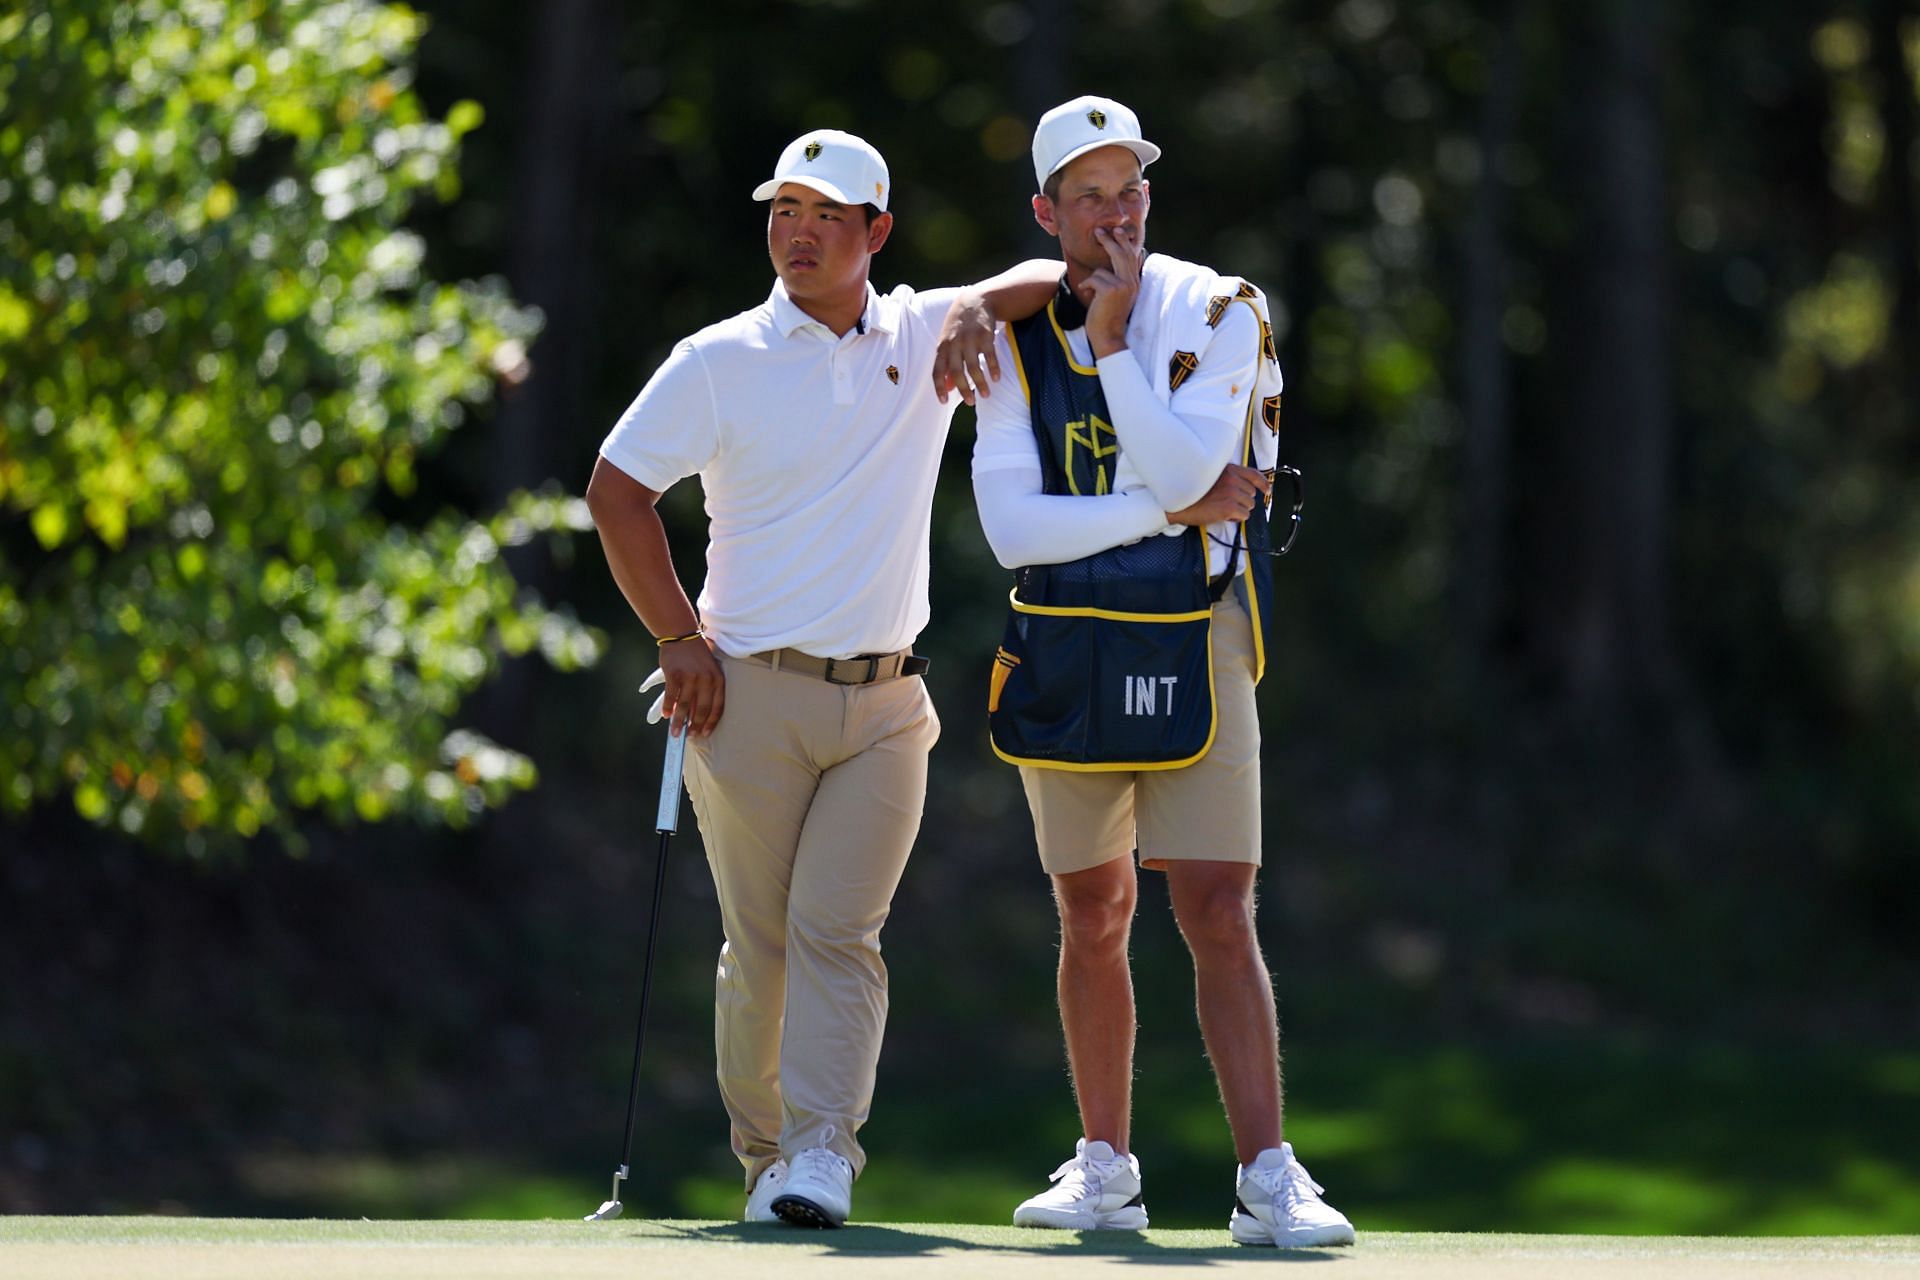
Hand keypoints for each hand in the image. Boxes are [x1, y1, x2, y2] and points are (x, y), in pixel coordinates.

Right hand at [657, 636, 724, 735]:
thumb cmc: (697, 656)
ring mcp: (690, 677)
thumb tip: (695, 716)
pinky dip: (668, 707)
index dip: (710, 723)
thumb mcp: (709, 671)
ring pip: (685, 706)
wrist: (682, 636)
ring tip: (675, 732)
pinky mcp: (674, 674)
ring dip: (679, 721)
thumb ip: (705, 692)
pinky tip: (666, 715)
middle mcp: (706, 679)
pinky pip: (671, 696)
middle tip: (689, 737)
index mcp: (717, 679)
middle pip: (701, 709)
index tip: (704, 734)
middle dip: (695, 726)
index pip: (717, 707)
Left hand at [933, 291, 1001, 405]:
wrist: (975, 301)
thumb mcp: (947, 342)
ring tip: (985, 395)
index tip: (944, 402)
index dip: (939, 387)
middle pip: (956, 371)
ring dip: (980, 383)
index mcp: (942, 346)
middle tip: (970, 403)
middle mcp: (954, 343)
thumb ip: (946, 364)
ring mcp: (970, 339)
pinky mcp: (985, 335)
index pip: (937, 370)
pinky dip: (993, 368)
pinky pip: (989, 356)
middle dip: (963, 389)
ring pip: (973, 366)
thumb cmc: (958, 326)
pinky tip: (996, 378)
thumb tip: (947, 388)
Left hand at [1083, 225, 1143, 357]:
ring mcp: (1123, 286)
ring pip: (1103, 268)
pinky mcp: (1111, 290)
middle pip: (1121, 254)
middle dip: (1109, 240)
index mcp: (1135, 283)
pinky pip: (1094, 278)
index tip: (1117, 230)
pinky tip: (1088, 295)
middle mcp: (1132, 282)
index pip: (1132, 256)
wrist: (1108, 336)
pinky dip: (1087, 285)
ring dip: (1092, 280)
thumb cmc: (1108, 316)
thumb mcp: (1117, 296)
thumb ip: (1118, 279)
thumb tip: (1111, 262)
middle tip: (1098, 231)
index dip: (1124, 242)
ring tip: (1090, 291)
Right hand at [1165, 463, 1270, 526]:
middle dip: (1243, 499)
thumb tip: (1245, 487)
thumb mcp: (1210, 476)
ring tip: (1223, 509)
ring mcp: (1232, 494)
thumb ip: (1228, 477)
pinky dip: (1236, 518)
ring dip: (1239, 509)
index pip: (1254, 475)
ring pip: (1249, 506)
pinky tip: (1224, 515)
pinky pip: (1244, 516)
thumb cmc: (1192, 491)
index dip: (1263, 484)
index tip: (1267, 490)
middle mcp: (1232, 480)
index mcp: (1229, 470)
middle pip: (1252, 493)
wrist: (1178, 503)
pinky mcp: (1230, 508)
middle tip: (1228, 502)